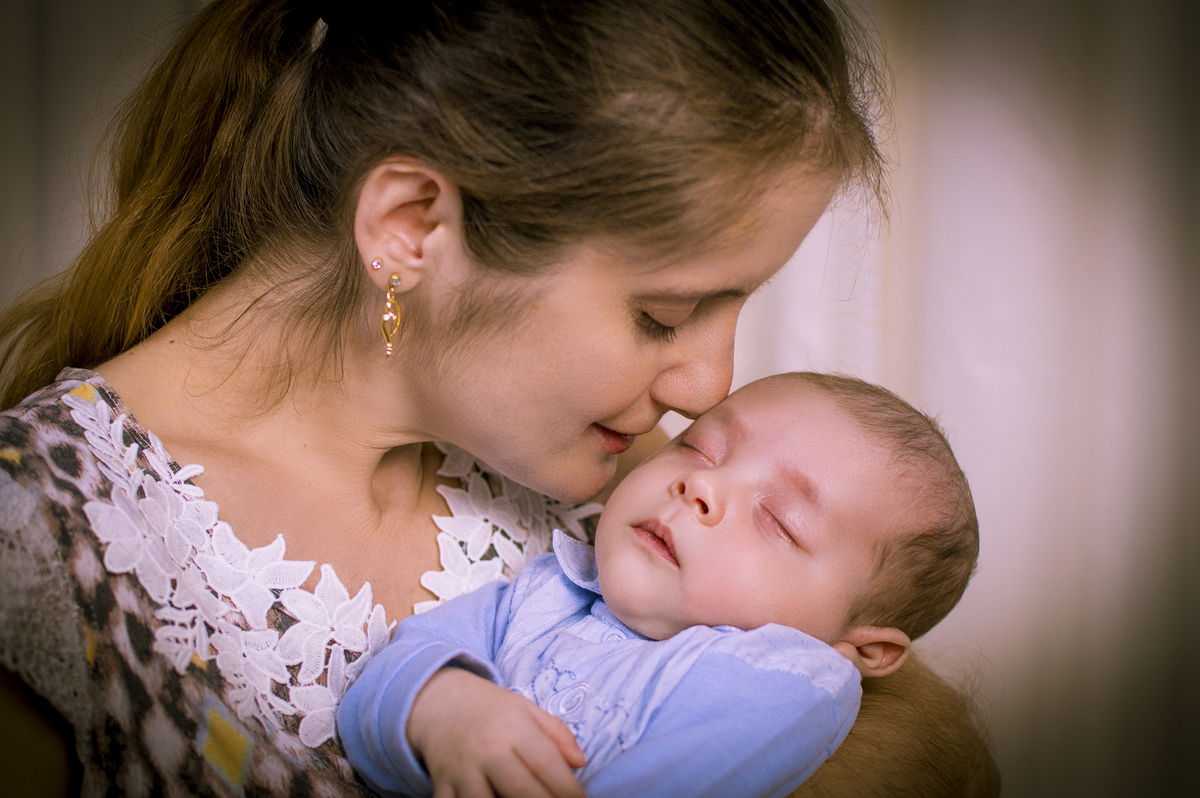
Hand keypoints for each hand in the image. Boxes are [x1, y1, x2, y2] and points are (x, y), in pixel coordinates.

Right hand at [408, 667, 587, 797]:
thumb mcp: (526, 709)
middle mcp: (488, 749)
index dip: (567, 788)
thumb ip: (556, 733)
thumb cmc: (491, 709)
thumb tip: (580, 762)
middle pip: (521, 788)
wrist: (440, 700)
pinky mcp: (442, 784)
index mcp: (514, 727)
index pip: (546, 762)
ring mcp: (462, 769)